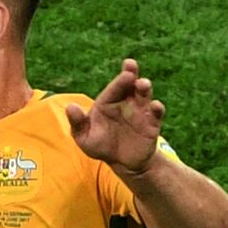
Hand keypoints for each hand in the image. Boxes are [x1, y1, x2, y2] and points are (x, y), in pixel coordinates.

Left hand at [66, 58, 165, 174]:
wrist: (121, 163)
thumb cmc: (100, 146)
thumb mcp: (85, 137)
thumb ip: (78, 123)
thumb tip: (70, 107)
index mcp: (107, 102)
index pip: (113, 89)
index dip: (118, 81)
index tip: (125, 73)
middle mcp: (125, 102)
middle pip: (129, 84)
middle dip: (131, 73)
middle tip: (131, 65)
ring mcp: (140, 111)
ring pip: (144, 95)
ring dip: (144, 88)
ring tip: (143, 84)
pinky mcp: (152, 124)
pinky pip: (156, 113)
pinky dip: (157, 108)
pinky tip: (155, 105)